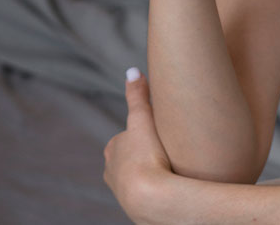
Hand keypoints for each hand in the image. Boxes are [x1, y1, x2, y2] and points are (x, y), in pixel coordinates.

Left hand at [104, 69, 175, 224]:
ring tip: (168, 173)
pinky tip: (166, 191)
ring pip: (136, 180)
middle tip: (164, 154)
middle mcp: (112, 173)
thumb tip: (132, 70)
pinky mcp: (135, 209)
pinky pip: (146, 196)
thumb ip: (138, 96)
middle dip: (143, 157)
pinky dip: (154, 192)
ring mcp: (122, 193)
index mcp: (111, 151)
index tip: (157, 136)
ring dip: (149, 176)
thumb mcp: (142, 120)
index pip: (126, 138)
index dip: (142, 136)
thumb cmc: (146, 156)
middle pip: (129, 160)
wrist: (151, 198)